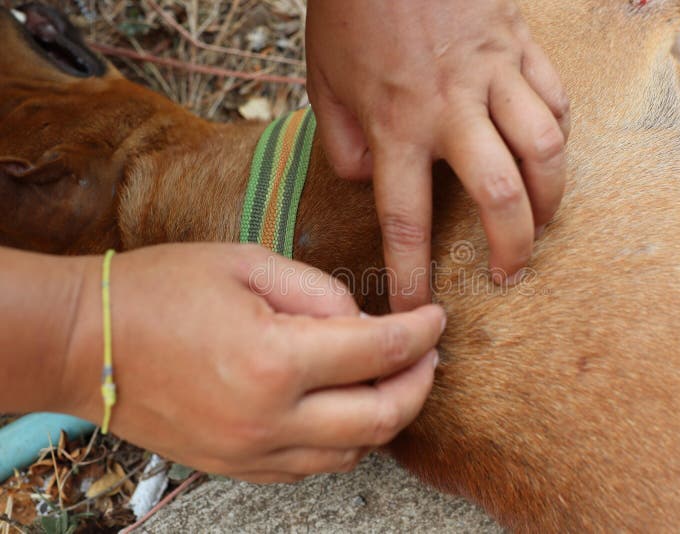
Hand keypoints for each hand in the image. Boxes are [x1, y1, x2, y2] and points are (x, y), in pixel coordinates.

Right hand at [62, 244, 444, 482]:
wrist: (85, 343)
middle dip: (418, 384)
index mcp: (274, 359)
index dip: (419, 334)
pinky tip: (343, 408)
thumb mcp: (249, 265)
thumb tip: (366, 324)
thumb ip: (321, 293)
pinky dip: (343, 440)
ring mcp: (251, 453)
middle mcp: (268, 419)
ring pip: (352, 452)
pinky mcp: (235, 467)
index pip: (378, 352)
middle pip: (381, 418)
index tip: (436, 319)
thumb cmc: (160, 290)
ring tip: (390, 379)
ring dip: (384, 416)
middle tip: (428, 355)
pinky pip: (312, 466)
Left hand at [306, 0, 569, 310]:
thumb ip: (341, 142)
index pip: (405, 218)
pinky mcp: (521, 45)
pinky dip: (559, 134)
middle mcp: (451, 108)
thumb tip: (370, 183)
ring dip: (551, 197)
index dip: (411, 273)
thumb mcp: (323, 80)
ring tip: (543, 222)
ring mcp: (494, 74)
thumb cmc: (352, 9)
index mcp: (396, 123)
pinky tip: (549, 153)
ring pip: (545, 148)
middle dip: (512, 245)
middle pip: (498, 193)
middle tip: (510, 273)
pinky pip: (556, 99)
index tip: (415, 309)